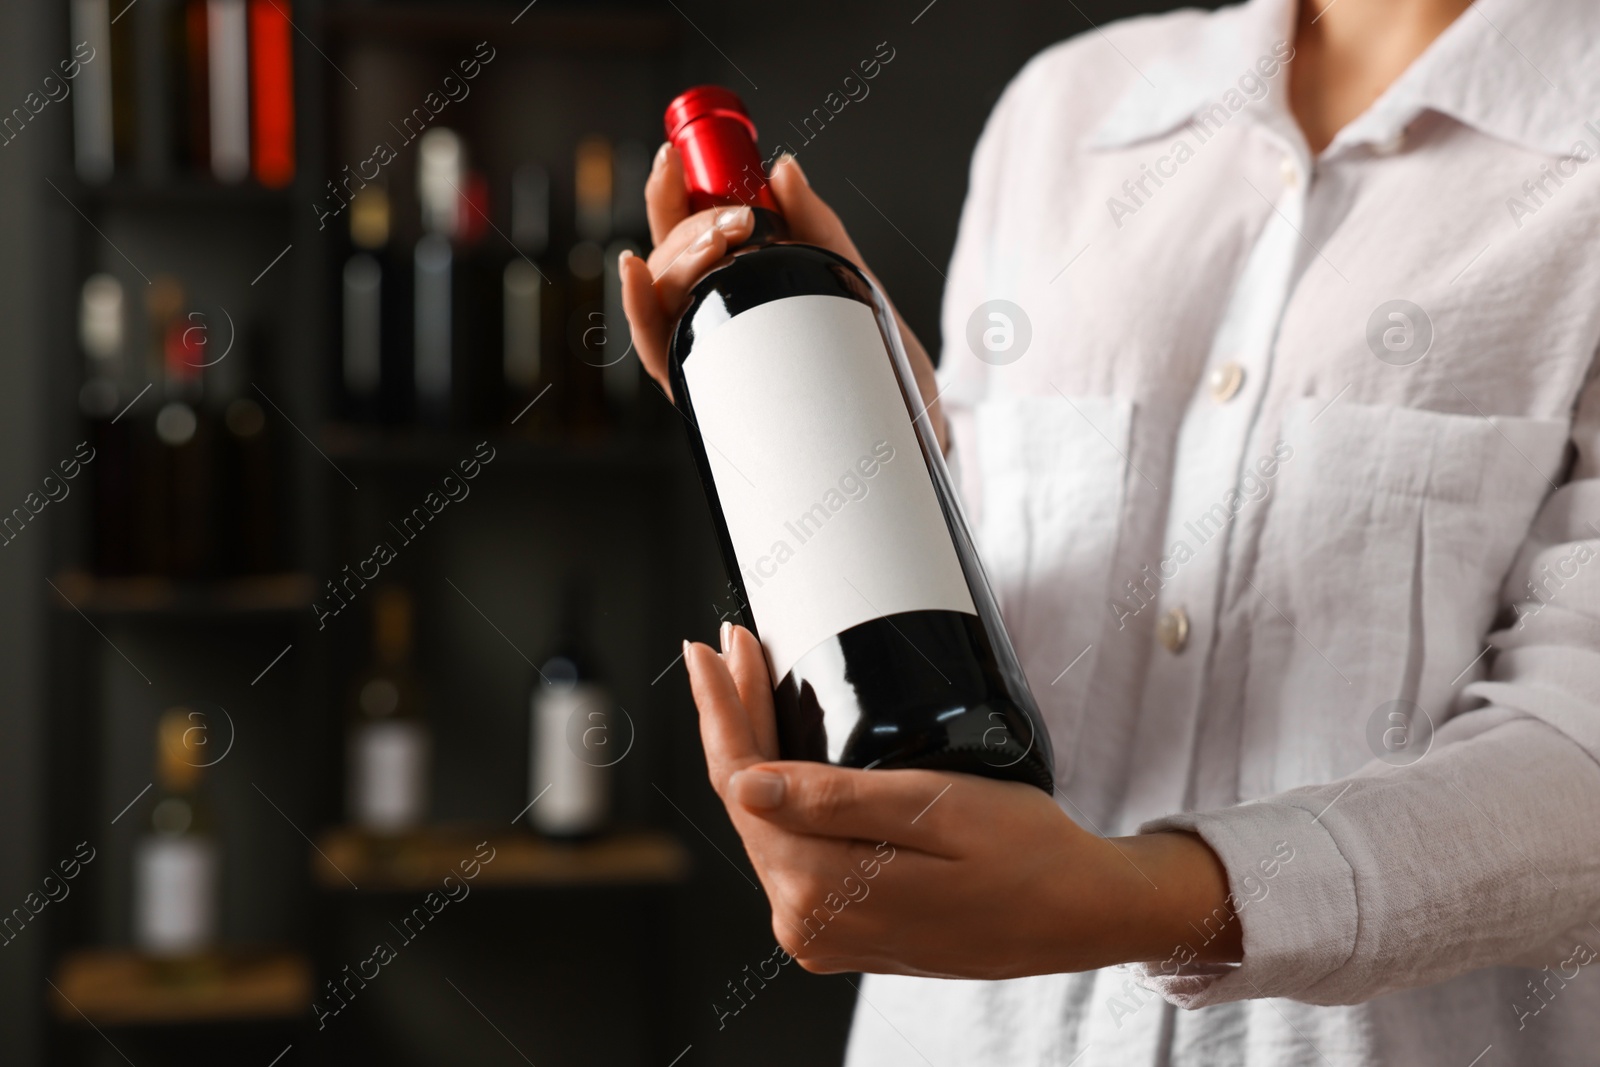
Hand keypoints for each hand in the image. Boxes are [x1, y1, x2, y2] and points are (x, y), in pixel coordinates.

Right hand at [619, 145, 945, 447]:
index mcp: (738, 287)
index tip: (674, 157)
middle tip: (737, 222)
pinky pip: (657, 350)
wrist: (913, 429)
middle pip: (669, 260)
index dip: (668, 193)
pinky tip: (636, 274)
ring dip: (677, 260)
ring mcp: (706, 355)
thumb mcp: (853, 280)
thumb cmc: (878, 362)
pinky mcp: (708, 394)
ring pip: (663, 297)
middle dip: (690, 228)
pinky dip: (640, 310)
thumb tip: (784, 168)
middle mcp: (712, 319)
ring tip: (720, 243)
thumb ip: (818, 225)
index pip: (685, 232)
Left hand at [684, 624, 1243, 977]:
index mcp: (820, 891)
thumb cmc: (1026, 857)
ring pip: (766, 822)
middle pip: (747, 799)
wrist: (1078, 915)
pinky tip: (785, 752)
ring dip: (755, 748)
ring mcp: (823, 929)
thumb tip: (745, 784)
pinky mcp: (844, 925)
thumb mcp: (935, 810)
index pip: (741, 782)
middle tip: (732, 645)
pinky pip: (794, 849)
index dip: (721, 708)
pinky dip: (783, 791)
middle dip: (735, 716)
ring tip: (751, 681)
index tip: (709, 651)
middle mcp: (808, 921)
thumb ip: (835, 802)